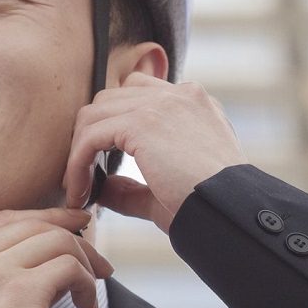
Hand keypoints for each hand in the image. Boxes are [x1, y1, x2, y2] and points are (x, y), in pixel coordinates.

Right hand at [0, 207, 113, 307]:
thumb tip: (49, 256)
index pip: (4, 219)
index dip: (45, 218)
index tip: (74, 226)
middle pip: (33, 224)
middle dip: (73, 237)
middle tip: (97, 261)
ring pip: (56, 241)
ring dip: (85, 262)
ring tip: (91, 289)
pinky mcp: (21, 291)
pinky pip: (69, 267)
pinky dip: (87, 283)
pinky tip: (87, 306)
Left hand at [63, 73, 246, 232]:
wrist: (230, 213)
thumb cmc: (210, 211)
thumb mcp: (168, 192)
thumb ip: (134, 186)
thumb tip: (102, 188)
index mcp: (195, 105)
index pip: (140, 93)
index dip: (115, 123)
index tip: (102, 162)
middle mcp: (180, 95)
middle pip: (112, 98)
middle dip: (91, 135)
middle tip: (82, 176)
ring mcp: (162, 103)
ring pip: (96, 113)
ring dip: (79, 151)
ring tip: (77, 189)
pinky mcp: (143, 122)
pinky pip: (91, 136)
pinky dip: (77, 163)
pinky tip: (79, 192)